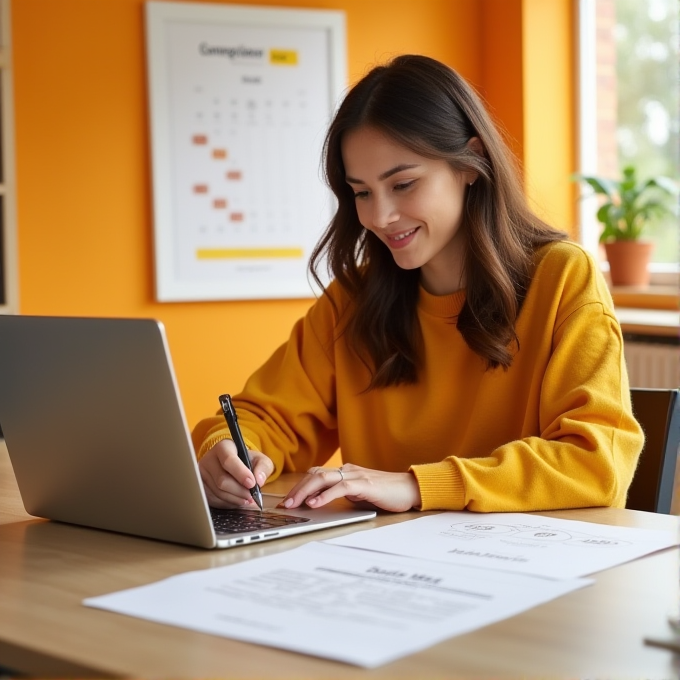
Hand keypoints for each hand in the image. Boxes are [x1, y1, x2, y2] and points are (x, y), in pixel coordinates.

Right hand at [198, 439, 273, 508]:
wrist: (234, 466)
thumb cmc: (246, 461)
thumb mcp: (259, 459)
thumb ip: (263, 467)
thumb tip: (259, 480)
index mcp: (223, 447)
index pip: (228, 460)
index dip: (241, 473)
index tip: (252, 483)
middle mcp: (209, 459)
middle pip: (222, 480)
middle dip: (240, 491)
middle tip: (251, 496)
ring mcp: (202, 474)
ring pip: (218, 492)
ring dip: (235, 499)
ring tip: (247, 499)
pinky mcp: (201, 487)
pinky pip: (214, 500)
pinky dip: (228, 503)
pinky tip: (237, 500)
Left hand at [281, 463, 421, 512]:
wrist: (410, 489)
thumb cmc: (386, 494)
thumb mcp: (358, 495)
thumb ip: (342, 495)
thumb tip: (319, 503)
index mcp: (345, 472)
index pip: (316, 475)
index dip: (299, 486)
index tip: (287, 500)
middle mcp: (348, 470)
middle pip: (315, 474)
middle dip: (297, 489)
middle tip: (284, 504)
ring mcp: (356, 475)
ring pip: (323, 478)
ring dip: (306, 491)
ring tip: (294, 504)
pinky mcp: (365, 485)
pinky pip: (341, 487)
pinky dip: (326, 495)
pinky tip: (316, 503)